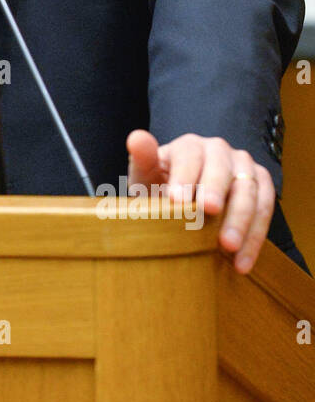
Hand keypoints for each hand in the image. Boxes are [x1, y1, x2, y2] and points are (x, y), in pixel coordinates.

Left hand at [126, 128, 274, 273]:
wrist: (181, 207)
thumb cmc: (161, 189)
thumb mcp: (145, 177)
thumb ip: (142, 160)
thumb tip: (135, 139)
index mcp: (189, 146)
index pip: (188, 155)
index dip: (184, 176)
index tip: (177, 200)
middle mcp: (219, 150)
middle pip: (222, 167)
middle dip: (216, 190)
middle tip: (209, 212)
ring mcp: (243, 166)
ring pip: (248, 189)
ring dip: (240, 219)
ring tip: (228, 247)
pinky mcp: (260, 186)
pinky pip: (265, 208)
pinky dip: (255, 237)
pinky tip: (242, 262)